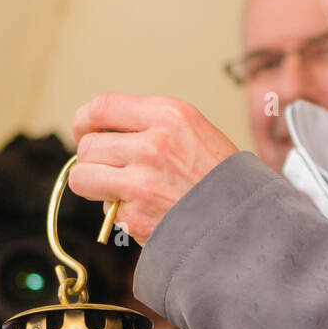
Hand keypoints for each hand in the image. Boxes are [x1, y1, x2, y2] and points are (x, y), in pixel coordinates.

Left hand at [69, 93, 237, 243]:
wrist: (245, 222)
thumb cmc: (221, 179)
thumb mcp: (193, 130)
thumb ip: (149, 124)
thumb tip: (98, 130)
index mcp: (168, 115)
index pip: (101, 106)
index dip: (84, 121)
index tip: (84, 131)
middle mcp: (153, 144)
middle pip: (87, 145)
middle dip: (92, 160)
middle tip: (110, 170)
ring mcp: (142, 182)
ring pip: (83, 177)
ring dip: (94, 186)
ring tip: (120, 191)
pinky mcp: (136, 215)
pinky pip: (105, 210)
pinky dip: (119, 214)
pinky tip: (146, 212)